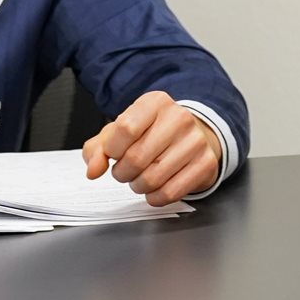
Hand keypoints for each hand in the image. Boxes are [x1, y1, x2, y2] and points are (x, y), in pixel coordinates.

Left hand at [82, 90, 221, 205]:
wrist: (193, 136)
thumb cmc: (152, 134)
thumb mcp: (121, 132)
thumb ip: (99, 148)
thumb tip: (93, 170)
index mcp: (155, 102)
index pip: (125, 128)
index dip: (112, 150)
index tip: (114, 154)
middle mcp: (179, 117)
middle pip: (136, 158)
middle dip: (122, 172)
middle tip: (125, 171)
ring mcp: (195, 141)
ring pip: (152, 179)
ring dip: (138, 186)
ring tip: (140, 178)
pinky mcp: (205, 164)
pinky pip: (170, 192)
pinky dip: (155, 197)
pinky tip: (154, 190)